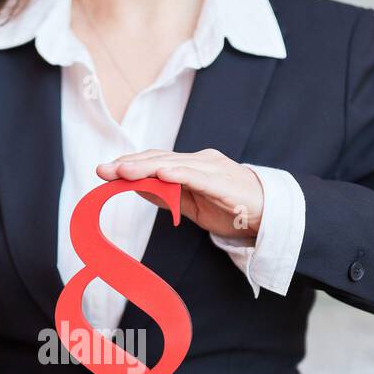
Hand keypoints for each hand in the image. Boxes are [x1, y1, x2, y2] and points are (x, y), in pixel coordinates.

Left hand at [97, 148, 262, 239]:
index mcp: (191, 166)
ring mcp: (212, 169)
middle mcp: (199, 162)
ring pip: (173, 164)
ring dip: (146, 167)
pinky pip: (197, 176)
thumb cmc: (231, 208)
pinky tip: (161, 175)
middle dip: (129, 164)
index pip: (155, 161)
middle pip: (159, 159)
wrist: (269, 214)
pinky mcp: (224, 182)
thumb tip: (139, 190)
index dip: (130, 164)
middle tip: (104, 169)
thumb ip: (167, 196)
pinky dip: (178, 174)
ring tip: (122, 171)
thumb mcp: (191, 205)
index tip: (105, 170)